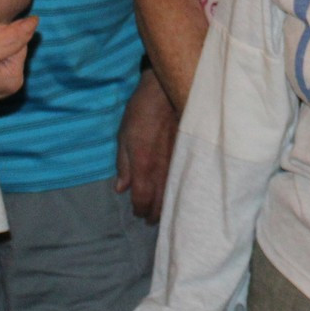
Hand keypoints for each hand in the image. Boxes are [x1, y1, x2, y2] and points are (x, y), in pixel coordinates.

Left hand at [115, 68, 177, 221]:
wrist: (165, 92)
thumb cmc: (140, 113)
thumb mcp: (123, 137)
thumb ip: (122, 165)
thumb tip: (120, 189)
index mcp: (142, 166)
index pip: (142, 199)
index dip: (140, 209)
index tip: (138, 212)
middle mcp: (161, 170)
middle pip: (160, 203)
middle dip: (154, 214)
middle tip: (150, 218)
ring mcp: (177, 163)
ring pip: (175, 195)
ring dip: (168, 207)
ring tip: (163, 212)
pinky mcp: (188, 156)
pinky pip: (184, 181)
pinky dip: (180, 192)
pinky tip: (178, 195)